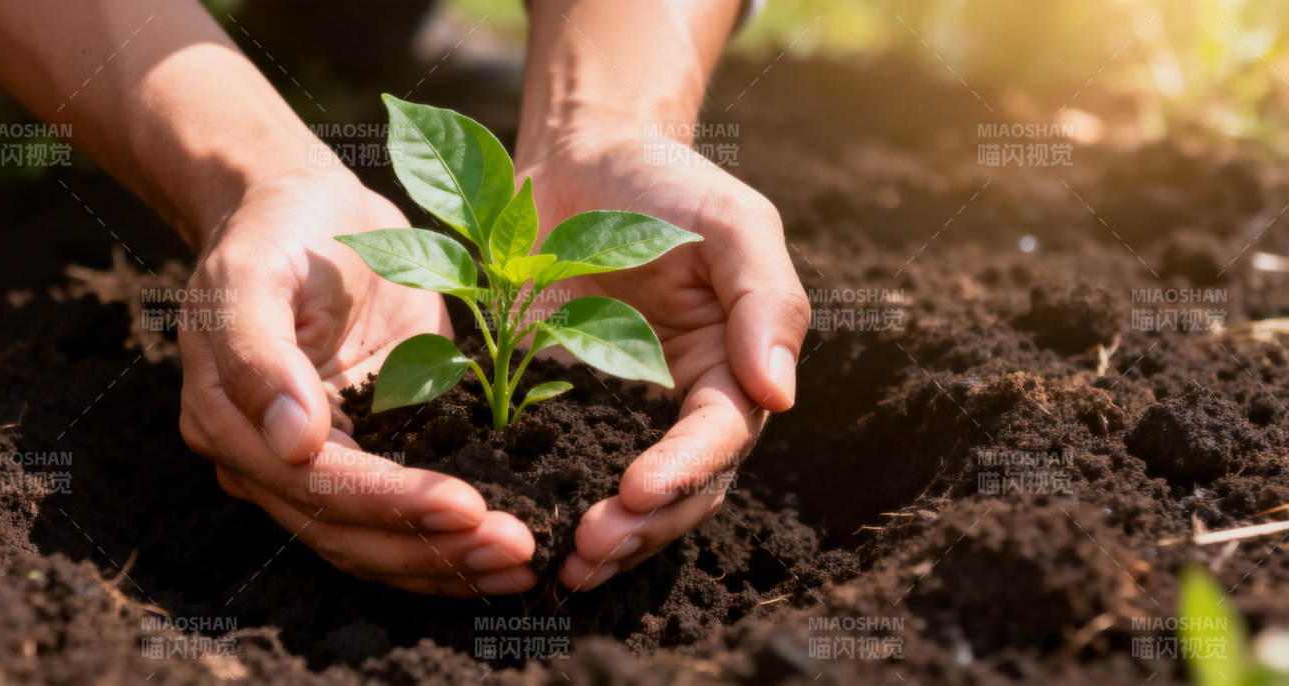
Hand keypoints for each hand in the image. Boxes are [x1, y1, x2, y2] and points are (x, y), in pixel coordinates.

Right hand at [177, 169, 536, 595]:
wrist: (302, 206)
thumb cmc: (277, 227)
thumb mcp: (253, 269)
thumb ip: (258, 353)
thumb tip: (291, 441)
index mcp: (228, 419)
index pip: (317, 484)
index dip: (392, 503)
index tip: (467, 507)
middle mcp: (264, 460)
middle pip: (348, 531)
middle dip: (433, 548)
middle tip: (516, 551)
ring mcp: (313, 466)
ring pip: (374, 544)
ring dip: (448, 564)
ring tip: (522, 566)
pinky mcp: (364, 455)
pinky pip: (399, 520)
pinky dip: (449, 544)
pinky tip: (503, 558)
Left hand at [519, 128, 809, 590]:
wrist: (578, 155)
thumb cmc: (664, 182)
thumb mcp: (731, 221)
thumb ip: (764, 300)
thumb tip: (780, 394)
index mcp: (730, 369)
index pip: (720, 438)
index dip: (685, 472)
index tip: (637, 492)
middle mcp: (679, 404)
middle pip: (679, 490)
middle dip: (641, 526)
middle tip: (590, 549)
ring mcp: (616, 410)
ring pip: (626, 498)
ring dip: (604, 539)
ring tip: (566, 568)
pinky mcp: (556, 405)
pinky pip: (557, 464)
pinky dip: (545, 501)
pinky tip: (518, 531)